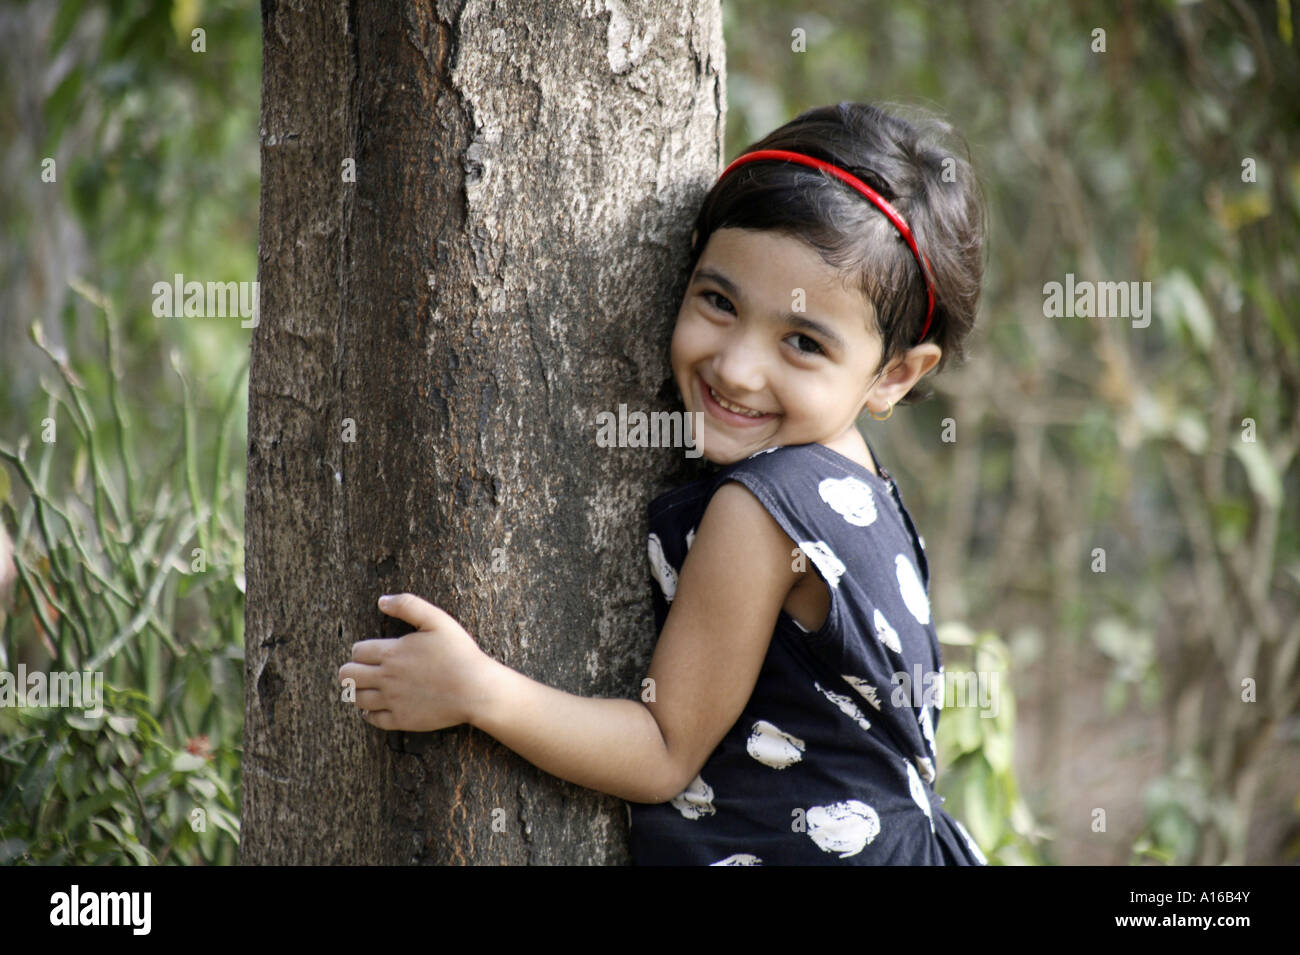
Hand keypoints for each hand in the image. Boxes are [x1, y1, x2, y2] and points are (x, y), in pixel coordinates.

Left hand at [339, 593, 491, 731]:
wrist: (476, 689)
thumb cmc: (459, 653)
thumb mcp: (437, 620)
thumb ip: (408, 605)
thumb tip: (381, 601)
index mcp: (391, 653)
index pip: (356, 651)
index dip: (361, 650)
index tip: (373, 652)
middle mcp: (386, 678)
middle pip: (348, 675)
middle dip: (352, 670)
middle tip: (365, 669)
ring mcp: (392, 701)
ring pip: (357, 698)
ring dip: (360, 691)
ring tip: (371, 687)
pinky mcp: (401, 719)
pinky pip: (372, 719)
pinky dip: (370, 713)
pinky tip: (378, 707)